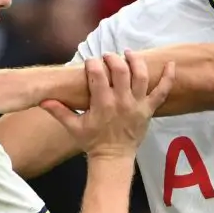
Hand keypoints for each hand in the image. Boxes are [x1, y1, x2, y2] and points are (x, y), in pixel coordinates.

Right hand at [41, 51, 173, 159]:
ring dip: (135, 61)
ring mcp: (138, 105)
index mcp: (103, 104)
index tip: (90, 62)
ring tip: (128, 54)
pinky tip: (171, 64)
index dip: (93, 63)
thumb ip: (59, 112)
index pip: (98, 74)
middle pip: (121, 70)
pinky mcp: (149, 110)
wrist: (113, 158)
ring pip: (141, 76)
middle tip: (107, 57)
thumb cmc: (92, 142)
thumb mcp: (73, 127)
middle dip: (113, 58)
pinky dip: (168, 77)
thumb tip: (42, 100)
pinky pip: (162, 92)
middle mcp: (122, 101)